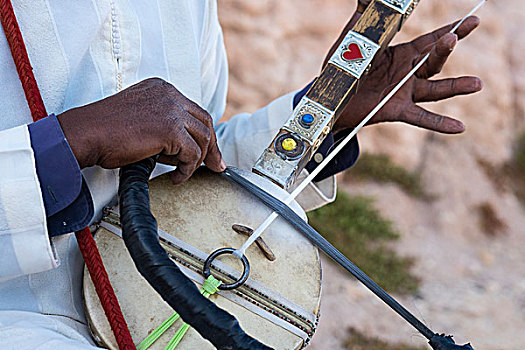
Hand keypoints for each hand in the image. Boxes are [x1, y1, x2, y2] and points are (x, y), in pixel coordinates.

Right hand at [58, 78, 224, 183]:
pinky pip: (193, 154)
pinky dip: (187, 169)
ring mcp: (171, 109)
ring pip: (203, 138)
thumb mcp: (139, 117)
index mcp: (162, 88)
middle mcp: (169, 94)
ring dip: (197, 160)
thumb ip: (161, 122)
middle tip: (215, 166)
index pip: (194, 111)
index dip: (204, 134)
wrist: (85, 134)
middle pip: (205, 122)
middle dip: (212, 148)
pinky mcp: (170, 128)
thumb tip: (182, 146)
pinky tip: (175, 177)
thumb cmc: (104, 131)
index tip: (208, 152)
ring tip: (182, 172)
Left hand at [330, 16, 481, 133]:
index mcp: (401, 54)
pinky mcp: (395, 110)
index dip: (452, 30)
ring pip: (434, 89)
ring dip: (455, 86)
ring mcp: (403, 93)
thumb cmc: (342, 67)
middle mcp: (407, 73)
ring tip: (477, 83)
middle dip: (444, 49)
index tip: (472, 21)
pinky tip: (459, 127)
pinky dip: (439, 122)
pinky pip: (420, 117)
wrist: (330, 98)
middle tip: (454, 38)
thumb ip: (364, 16)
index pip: (431, 40)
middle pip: (433, 61)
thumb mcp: (353, 38)